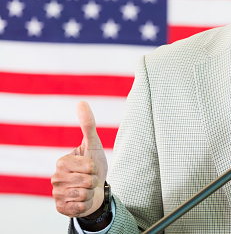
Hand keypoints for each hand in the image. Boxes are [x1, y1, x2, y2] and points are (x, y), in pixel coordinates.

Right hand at [51, 101, 107, 217]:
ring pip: (83, 194)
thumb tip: (81, 101)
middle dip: (94, 180)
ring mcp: (56, 194)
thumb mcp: (94, 144)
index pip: (88, 167)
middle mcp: (55, 178)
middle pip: (86, 181)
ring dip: (90, 192)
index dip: (95, 167)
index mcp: (61, 162)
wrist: (95, 188)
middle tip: (91, 178)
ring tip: (87, 188)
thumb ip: (87, 124)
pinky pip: (79, 208)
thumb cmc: (94, 164)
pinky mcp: (60, 208)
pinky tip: (82, 199)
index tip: (91, 166)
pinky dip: (86, 204)